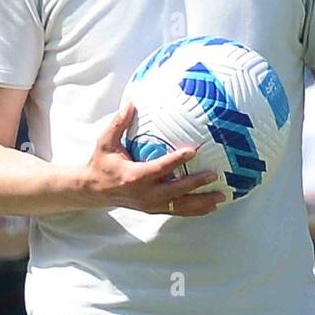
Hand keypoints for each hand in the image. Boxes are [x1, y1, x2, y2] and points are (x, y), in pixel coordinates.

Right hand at [78, 103, 223, 215]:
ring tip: (221, 196)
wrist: (93, 191)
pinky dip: (195, 210)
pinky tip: (212, 207)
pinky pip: (177, 211)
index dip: (177, 160)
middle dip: (196, 183)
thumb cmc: (102, 164)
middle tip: (214, 175)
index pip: (160, 168)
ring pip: (180, 206)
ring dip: (201, 202)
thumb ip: (118, 124)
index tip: (193, 151)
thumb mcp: (106, 143)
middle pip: (175, 190)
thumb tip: (131, 103)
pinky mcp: (153, 210)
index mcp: (134, 176)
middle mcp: (144, 193)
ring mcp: (150, 204)